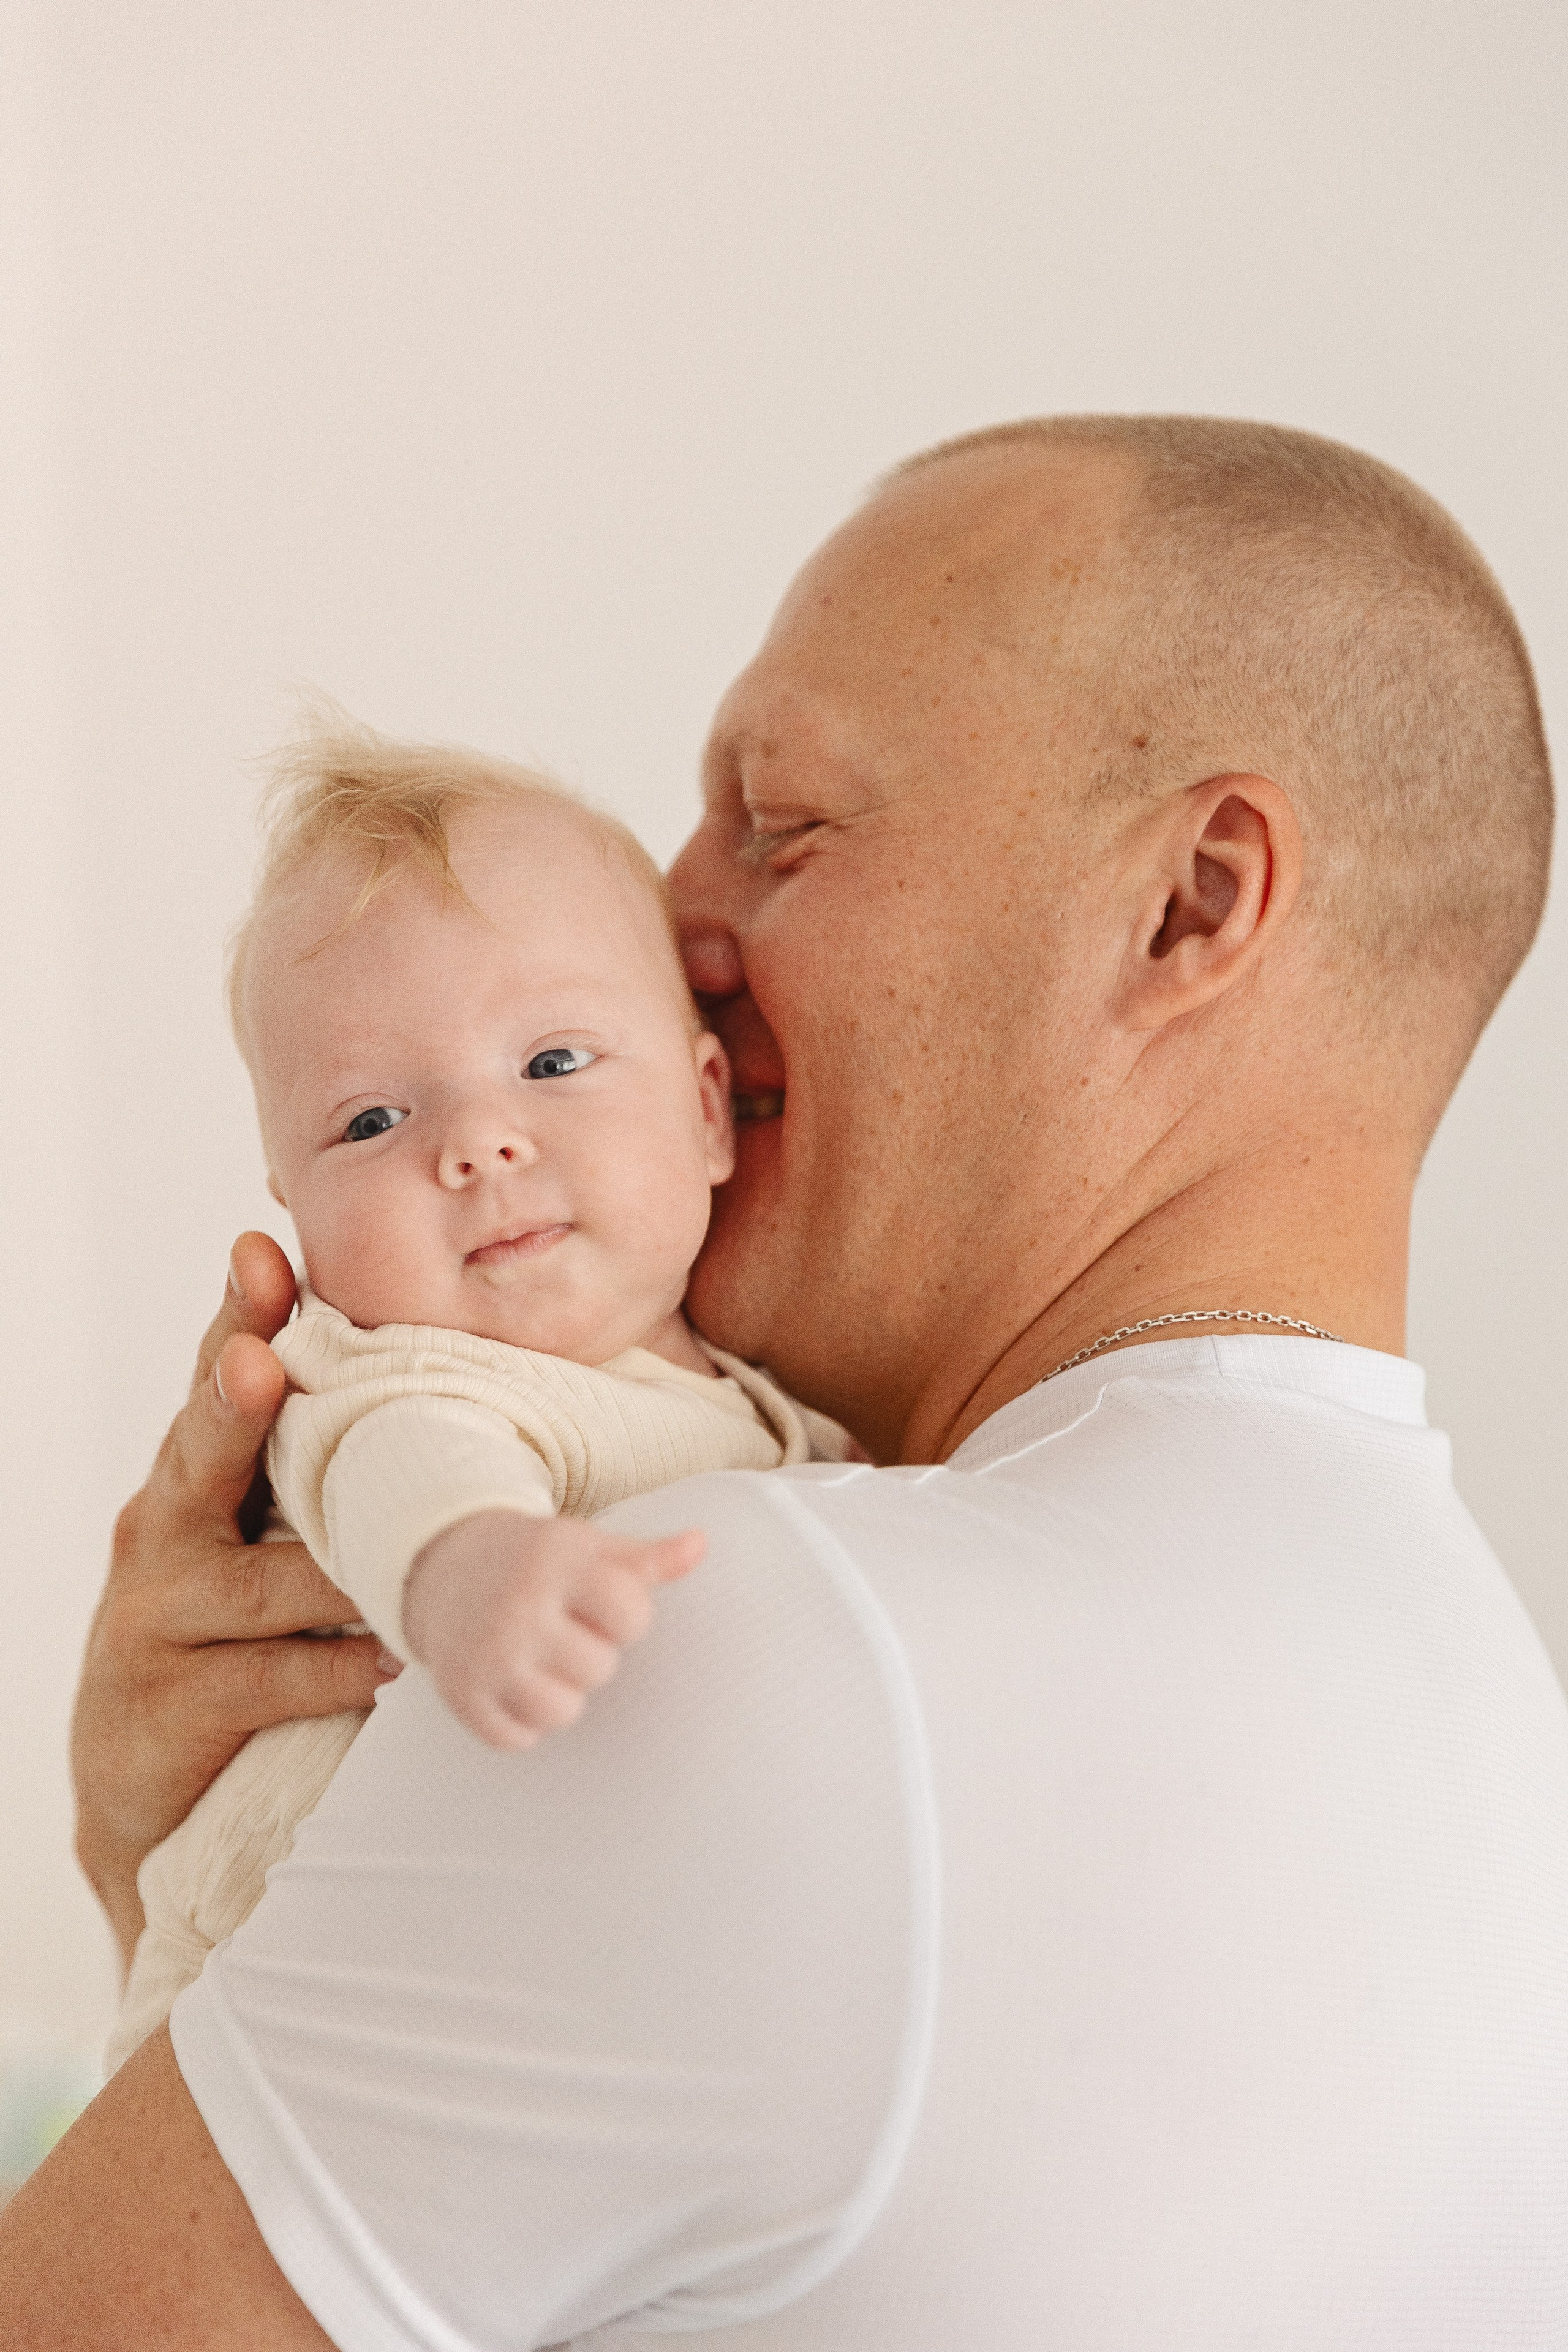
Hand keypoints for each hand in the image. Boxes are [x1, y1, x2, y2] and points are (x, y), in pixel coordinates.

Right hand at [72, 1233, 398, 1972]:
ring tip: (387, 1562)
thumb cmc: (226, 1630)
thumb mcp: (257, 1535)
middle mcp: (164, 1527)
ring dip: (332, 1572)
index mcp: (197, 1473)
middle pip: (205, 1454)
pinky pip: (270, 1675)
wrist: (142, 1781)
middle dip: (232, 1404)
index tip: (260, 1254)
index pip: (216, 1377)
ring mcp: (158, 1615)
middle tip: (257, 1364)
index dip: (239, 1314)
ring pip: (261, 1581)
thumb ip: (314, 1464)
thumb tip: (429, 1382)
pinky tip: (384, 1661)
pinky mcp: (172, 1702)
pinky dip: (336, 1667)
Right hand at [402, 1510, 704, 1749]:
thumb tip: (700, 1545)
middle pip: (600, 1668)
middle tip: (562, 1630)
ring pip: (563, 1711)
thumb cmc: (535, 1561)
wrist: (445, 1566)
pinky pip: (519, 1739)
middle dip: (590, 1653)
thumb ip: (647, 1557)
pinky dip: (520, 1720)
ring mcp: (488, 1655)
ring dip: (560, 1692)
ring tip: (540, 1659)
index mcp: (557, 1561)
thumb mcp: (588, 1546)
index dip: (627, 1617)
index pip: (631, 1613)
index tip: (602, 1605)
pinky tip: (511, 1682)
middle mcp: (519, 1608)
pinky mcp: (462, 1695)